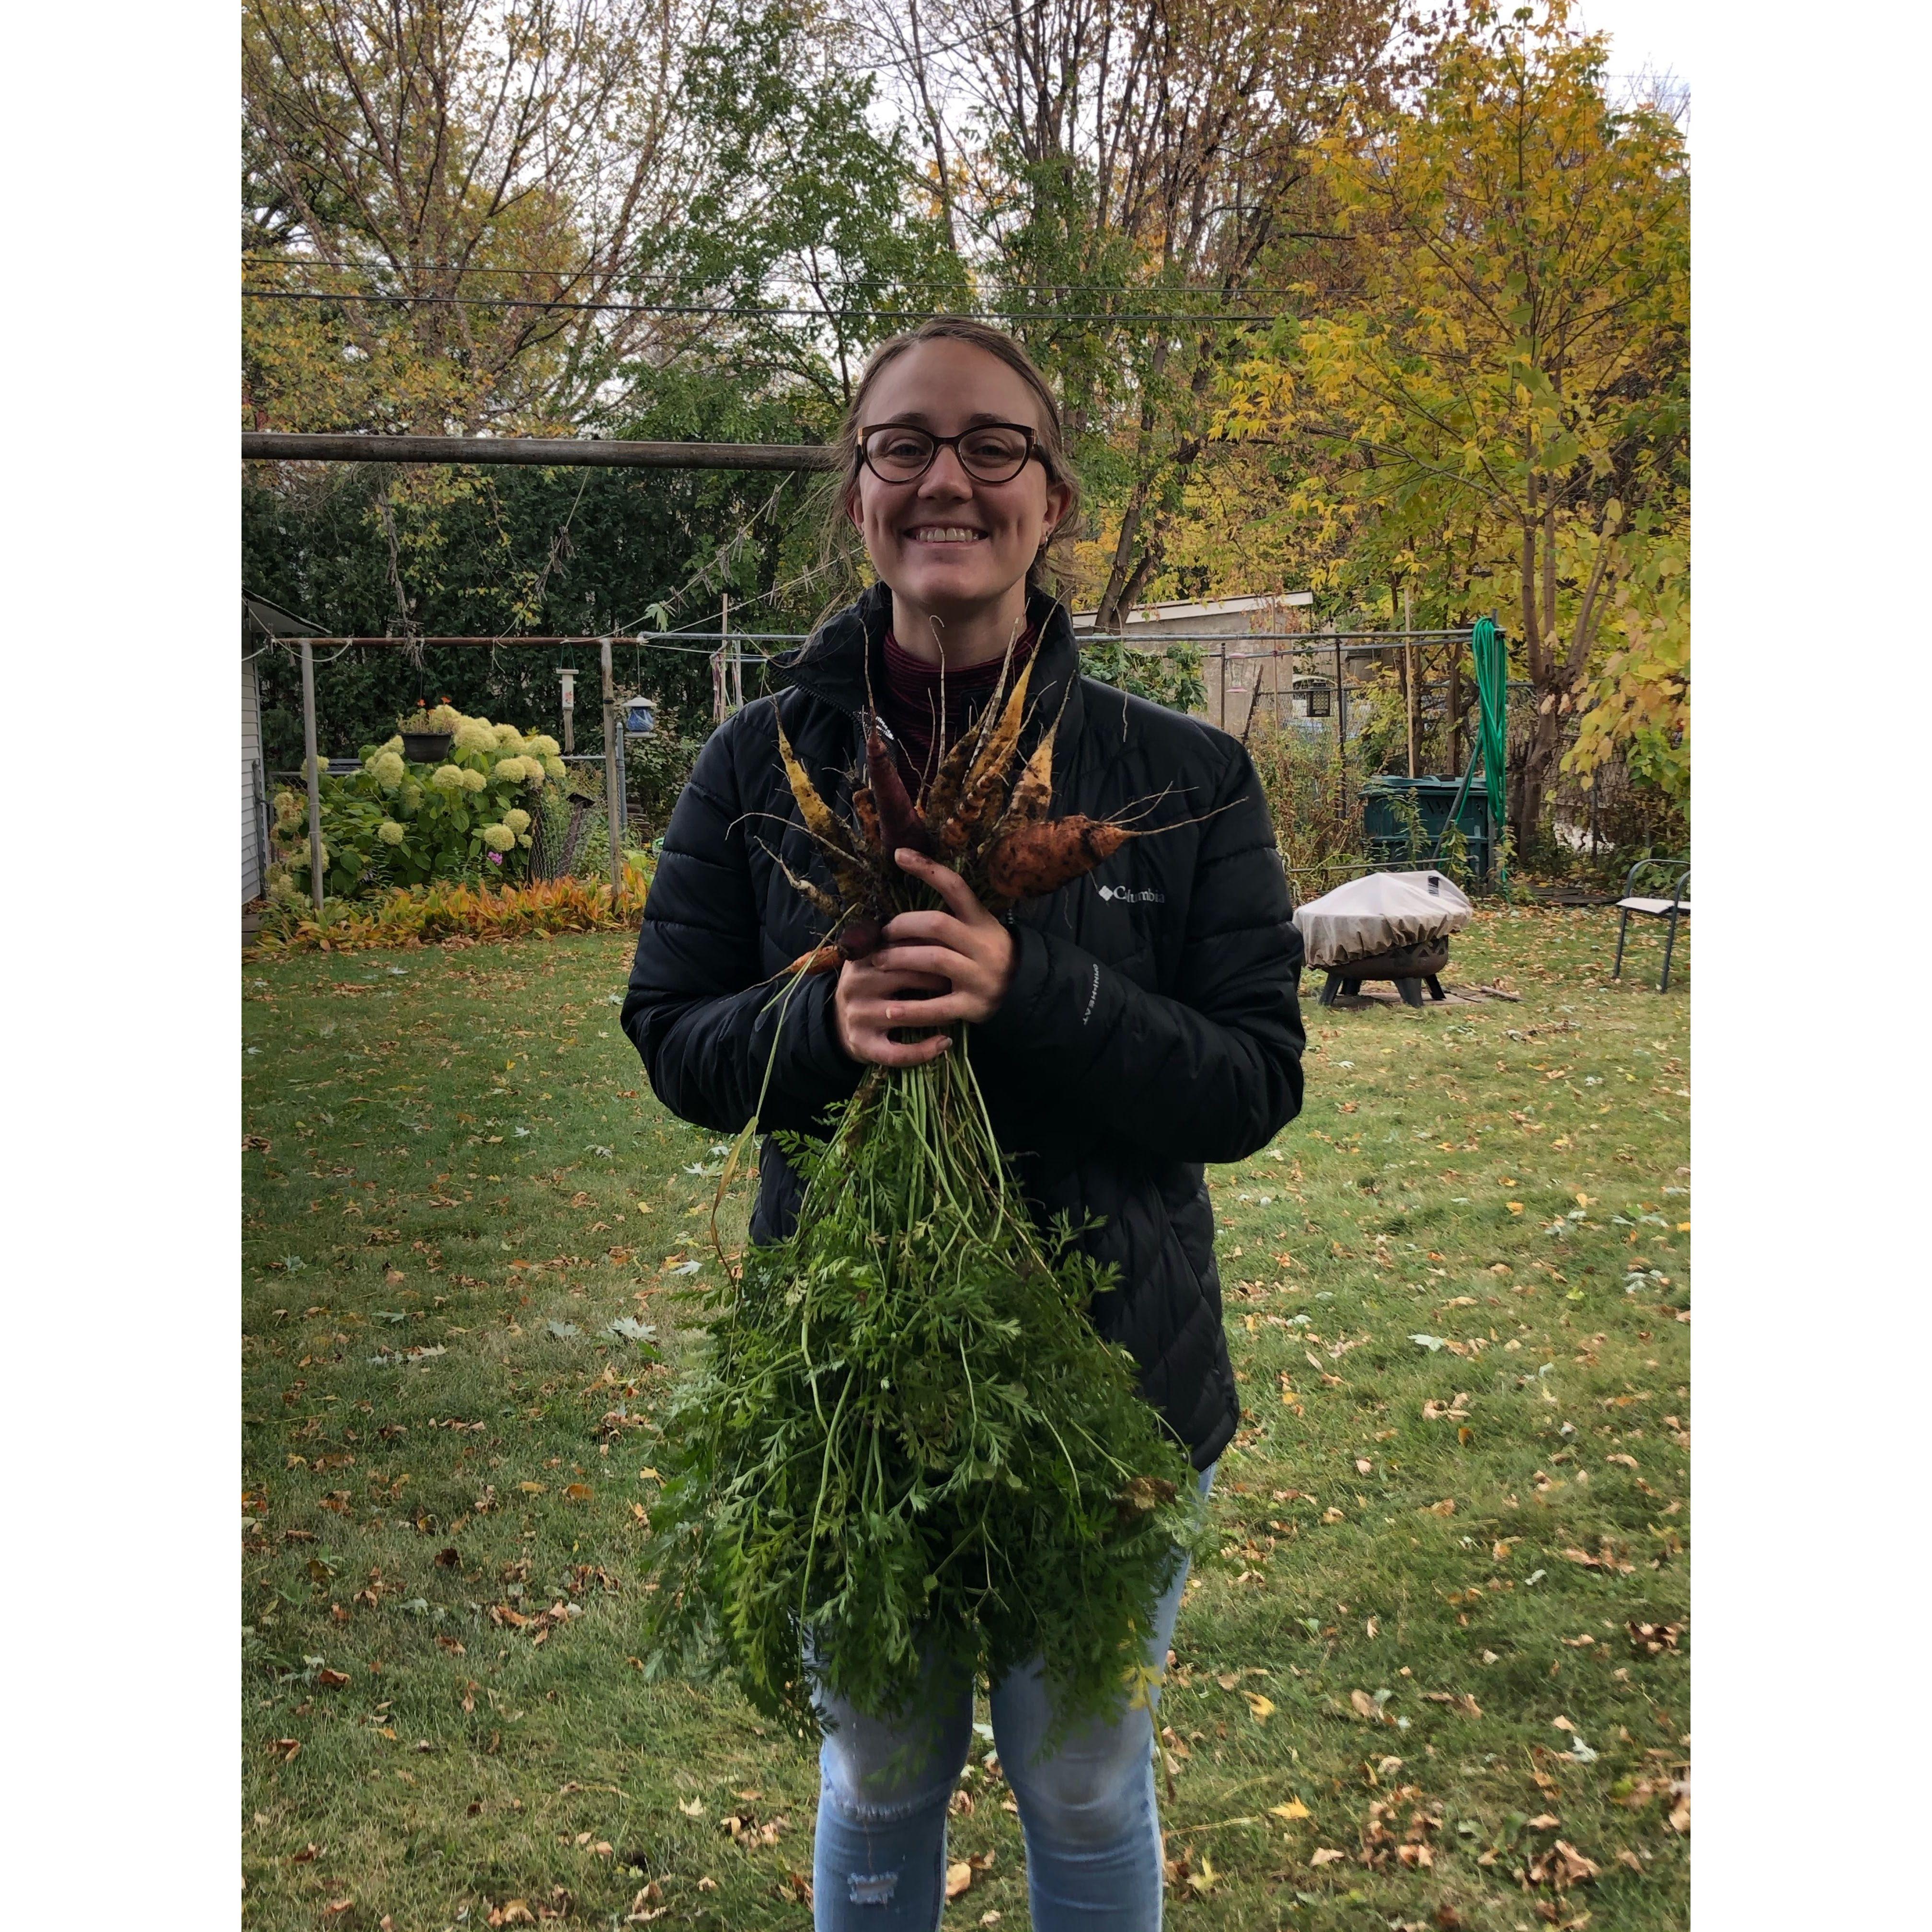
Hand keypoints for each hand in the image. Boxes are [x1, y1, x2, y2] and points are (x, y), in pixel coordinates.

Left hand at [833, 848, 1016, 1066]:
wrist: (1024, 991)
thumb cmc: (987, 955)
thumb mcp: (977, 930)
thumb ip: (948, 920)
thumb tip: (900, 910)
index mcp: (982, 921)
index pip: (956, 887)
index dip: (927, 869)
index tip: (899, 855)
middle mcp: (982, 945)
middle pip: (937, 924)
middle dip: (902, 926)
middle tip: (881, 934)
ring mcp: (979, 976)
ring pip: (935, 960)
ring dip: (900, 959)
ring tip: (878, 962)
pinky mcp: (974, 1006)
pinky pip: (938, 1007)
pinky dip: (912, 1009)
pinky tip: (889, 1011)